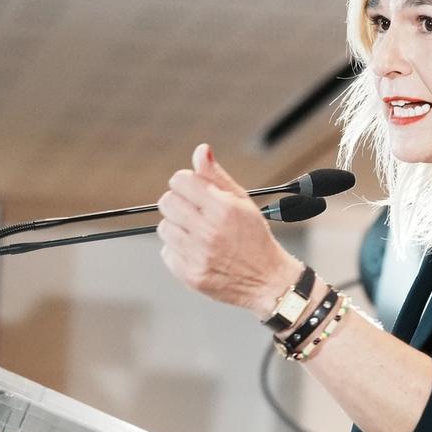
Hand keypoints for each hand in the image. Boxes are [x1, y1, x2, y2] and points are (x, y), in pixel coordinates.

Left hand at [157, 144, 301, 315]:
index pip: (181, 180)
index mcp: (222, 208)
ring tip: (197, 233)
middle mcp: (208, 231)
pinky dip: (178, 250)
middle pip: (167, 202)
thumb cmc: (254, 238)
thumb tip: (201, 150)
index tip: (194, 191)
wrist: (267, 280)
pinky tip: (196, 250)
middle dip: (178, 203)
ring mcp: (197, 255)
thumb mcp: (241, 201)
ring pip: (164, 227)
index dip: (186, 183)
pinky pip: (167, 252)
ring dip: (177, 227)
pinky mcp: (190, 274)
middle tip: (193, 212)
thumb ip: (216, 175)